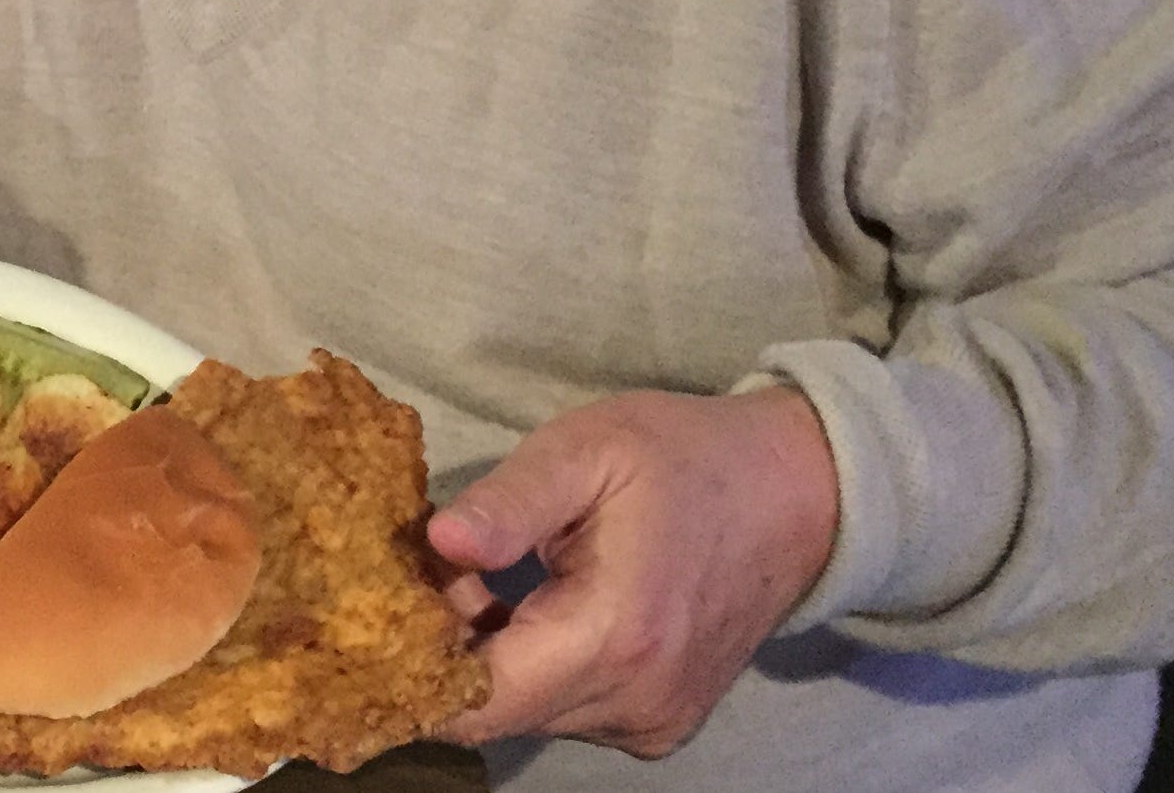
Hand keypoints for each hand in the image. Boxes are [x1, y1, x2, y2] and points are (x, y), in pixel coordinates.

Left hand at [427, 387, 839, 758]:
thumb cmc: (685, 459)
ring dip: (487, 657)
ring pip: (526, 712)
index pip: (477, 701)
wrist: (799, 493)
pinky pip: (566, 709)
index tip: (374, 610)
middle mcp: (635, 701)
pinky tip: (524, 605)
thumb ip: (511, 501)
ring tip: (474, 581)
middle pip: (494, 710)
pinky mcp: (660, 722)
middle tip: (415, 576)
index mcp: (613, 636)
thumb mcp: (589, 450)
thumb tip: (438, 543)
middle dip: (442, 651)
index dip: (412, 664)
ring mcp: (653, 721)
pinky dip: (530, 667)